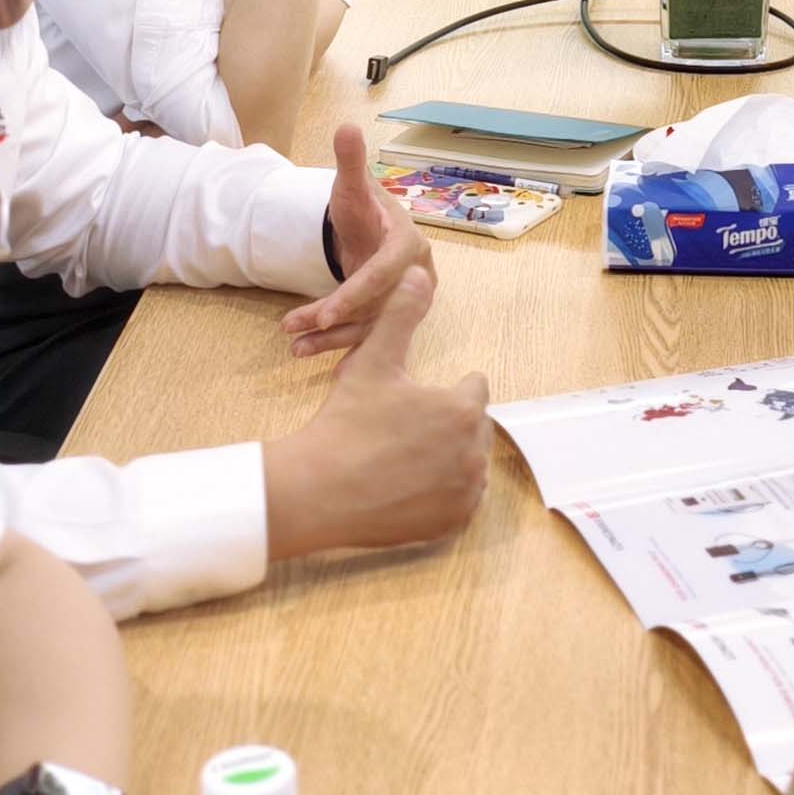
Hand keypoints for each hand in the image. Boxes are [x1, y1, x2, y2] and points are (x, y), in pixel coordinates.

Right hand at [266, 258, 491, 559]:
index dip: (440, 391)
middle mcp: (475, 452)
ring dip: (447, 458)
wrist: (318, 490)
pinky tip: (409, 485)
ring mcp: (466, 492)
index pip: (472, 389)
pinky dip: (443, 493)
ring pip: (467, 463)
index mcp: (463, 409)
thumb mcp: (373, 361)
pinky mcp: (453, 522)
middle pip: (471, 427)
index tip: (411, 401)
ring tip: (403, 457)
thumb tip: (419, 272)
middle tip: (401, 431)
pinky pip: (460, 500)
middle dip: (445, 424)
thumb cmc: (345, 422)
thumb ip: (401, 314)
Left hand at [284, 128, 422, 353]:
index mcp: (408, 244)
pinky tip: (307, 353)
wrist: (369, 231)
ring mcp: (404, 300)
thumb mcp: (352, 187)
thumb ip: (351, 162)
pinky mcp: (391, 317)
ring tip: (294, 348)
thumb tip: (346, 127)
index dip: (355, 294)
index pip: (384, 273)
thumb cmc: (363, 209)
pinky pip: (366, 335)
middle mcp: (414, 275)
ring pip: (369, 325)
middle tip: (297, 329)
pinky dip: (338, 346)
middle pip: (376, 305)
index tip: (323, 313)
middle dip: (336, 320)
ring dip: (331, 339)